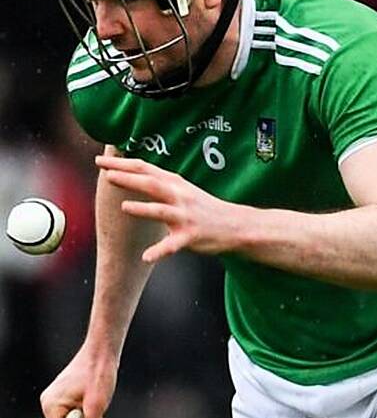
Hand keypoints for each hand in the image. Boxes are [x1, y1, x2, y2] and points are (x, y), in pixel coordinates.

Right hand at [40, 346, 116, 417]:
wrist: (102, 350)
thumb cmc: (99, 372)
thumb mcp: (97, 405)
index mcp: (51, 405)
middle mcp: (48, 402)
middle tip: (96, 411)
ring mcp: (54, 397)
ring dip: (85, 417)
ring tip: (95, 401)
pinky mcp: (62, 394)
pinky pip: (72, 411)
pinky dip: (84, 409)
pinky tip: (92, 397)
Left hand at [95, 155, 239, 262]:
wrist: (235, 225)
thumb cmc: (204, 208)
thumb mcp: (183, 190)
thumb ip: (161, 183)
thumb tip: (136, 174)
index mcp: (175, 183)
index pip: (145, 169)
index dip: (122, 164)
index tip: (99, 160)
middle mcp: (179, 196)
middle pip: (151, 184)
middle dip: (128, 178)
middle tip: (106, 174)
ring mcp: (185, 216)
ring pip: (161, 211)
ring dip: (143, 209)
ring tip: (124, 207)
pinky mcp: (191, 236)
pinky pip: (173, 244)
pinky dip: (160, 251)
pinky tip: (146, 257)